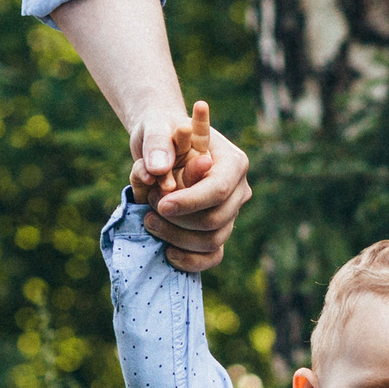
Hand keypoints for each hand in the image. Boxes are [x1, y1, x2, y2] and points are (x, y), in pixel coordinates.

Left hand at [132, 101, 250, 274]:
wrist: (162, 146)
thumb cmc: (161, 133)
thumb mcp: (156, 127)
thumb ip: (156, 143)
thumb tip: (158, 170)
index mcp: (234, 161)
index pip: (218, 190)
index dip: (189, 202)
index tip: (160, 204)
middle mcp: (239, 190)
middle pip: (216, 219)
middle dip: (179, 220)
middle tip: (149, 206)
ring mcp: (231, 213)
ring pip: (213, 240)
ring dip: (177, 237)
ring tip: (149, 220)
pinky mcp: (218, 231)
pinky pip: (212, 256)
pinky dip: (190, 260)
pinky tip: (167, 251)